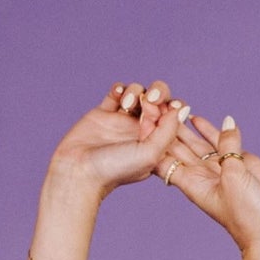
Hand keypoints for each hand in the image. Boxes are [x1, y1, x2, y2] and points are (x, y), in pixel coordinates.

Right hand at [47, 79, 186, 202]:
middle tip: (148, 99)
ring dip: (135, 90)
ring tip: (126, 103)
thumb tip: (180, 109)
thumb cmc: (115, 169)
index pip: (172, 115)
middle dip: (157, 92)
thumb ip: (168, 131)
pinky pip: (116, 91)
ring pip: (138, 92)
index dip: (170, 107)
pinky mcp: (104, 113)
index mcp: (156, 142)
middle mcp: (141, 130)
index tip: (159, 114)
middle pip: (159, 98)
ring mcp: (122, 120)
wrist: (79, 171)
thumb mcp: (150, 154)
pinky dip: (119, 88)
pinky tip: (117, 97)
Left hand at [154, 109, 259, 259]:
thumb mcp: (234, 177)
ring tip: (171, 105)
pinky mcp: (236, 162)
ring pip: (194, 143)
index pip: (165, 159)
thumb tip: (227, 122)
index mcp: (192, 183)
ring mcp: (218, 168)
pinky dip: (207, 130)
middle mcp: (201, 175)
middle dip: (164, 129)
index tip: (144, 120)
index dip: (153, 141)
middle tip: (153, 104)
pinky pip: (218, 142)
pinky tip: (196, 118)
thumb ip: (228, 148)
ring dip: (182, 126)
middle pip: (176, 148)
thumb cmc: (248, 213)